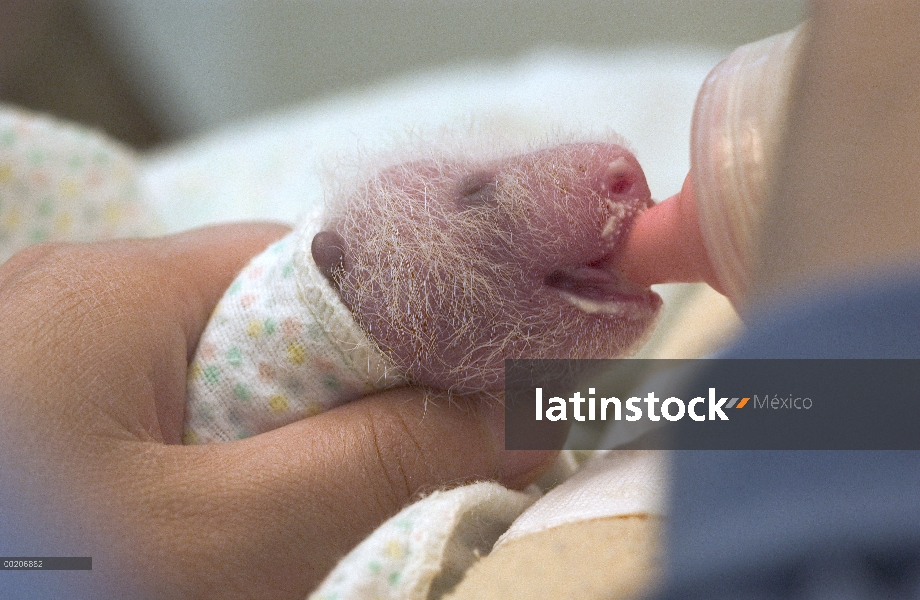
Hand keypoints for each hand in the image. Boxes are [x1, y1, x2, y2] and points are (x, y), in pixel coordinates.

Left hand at [0, 224, 554, 598]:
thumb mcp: (239, 533)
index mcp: (121, 285)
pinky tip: (216, 512)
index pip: (314, 266)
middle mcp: (84, 294)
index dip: (404, 324)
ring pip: (225, 368)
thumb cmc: (57, 587)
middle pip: (271, 317)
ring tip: (279, 510)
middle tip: (369, 475)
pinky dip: (217, 451)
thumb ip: (387, 455)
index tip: (469, 390)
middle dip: (337, 395)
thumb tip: (524, 413)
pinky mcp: (51, 407)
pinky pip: (170, 404)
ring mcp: (55, 350)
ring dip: (277, 433)